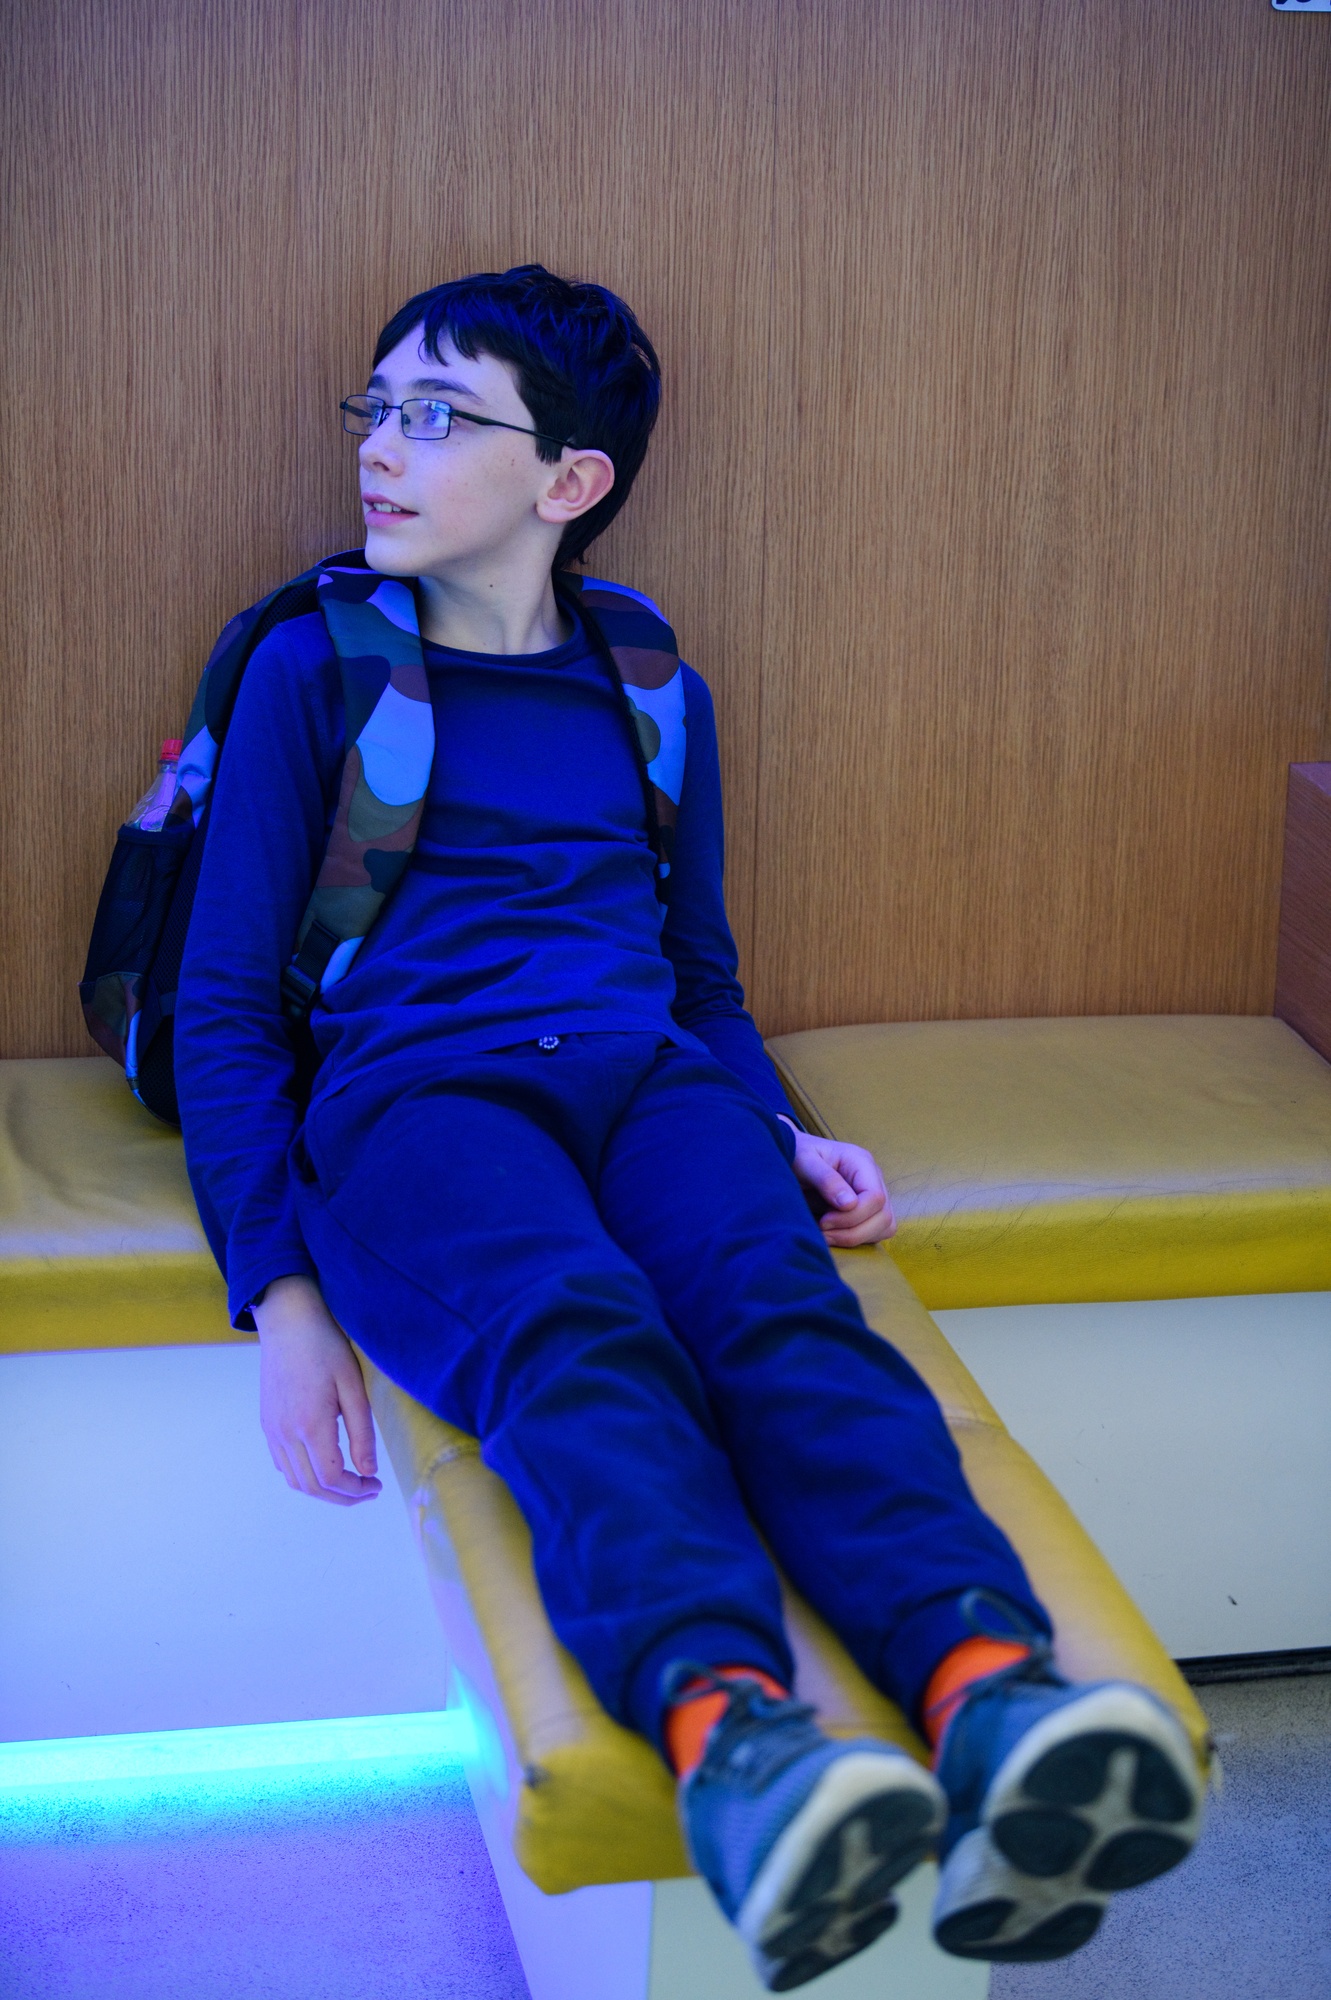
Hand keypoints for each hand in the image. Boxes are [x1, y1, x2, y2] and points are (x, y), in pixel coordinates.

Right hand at [253, 1275, 381, 1504]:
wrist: (289, 1323)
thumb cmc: (326, 1347)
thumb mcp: (353, 1387)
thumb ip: (362, 1433)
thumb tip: (369, 1470)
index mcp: (311, 1424)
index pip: (332, 1479)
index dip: (356, 1491)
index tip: (377, 1485)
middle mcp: (286, 1433)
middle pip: (312, 1487)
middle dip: (342, 1497)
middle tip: (367, 1490)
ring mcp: (272, 1430)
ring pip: (295, 1480)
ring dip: (322, 1490)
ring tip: (349, 1480)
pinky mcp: (267, 1424)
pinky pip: (283, 1463)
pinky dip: (304, 1474)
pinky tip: (324, 1463)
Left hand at [780, 1119, 896, 1247]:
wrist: (789, 1157)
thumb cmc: (795, 1155)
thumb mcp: (804, 1161)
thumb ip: (826, 1180)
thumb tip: (850, 1204)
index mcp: (862, 1162)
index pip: (875, 1198)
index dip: (852, 1216)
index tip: (823, 1221)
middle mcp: (874, 1178)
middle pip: (884, 1216)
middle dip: (852, 1232)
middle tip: (822, 1231)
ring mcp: (873, 1195)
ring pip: (884, 1227)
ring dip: (854, 1238)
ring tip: (825, 1235)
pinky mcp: (868, 1211)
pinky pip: (875, 1233)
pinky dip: (856, 1240)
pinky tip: (832, 1234)